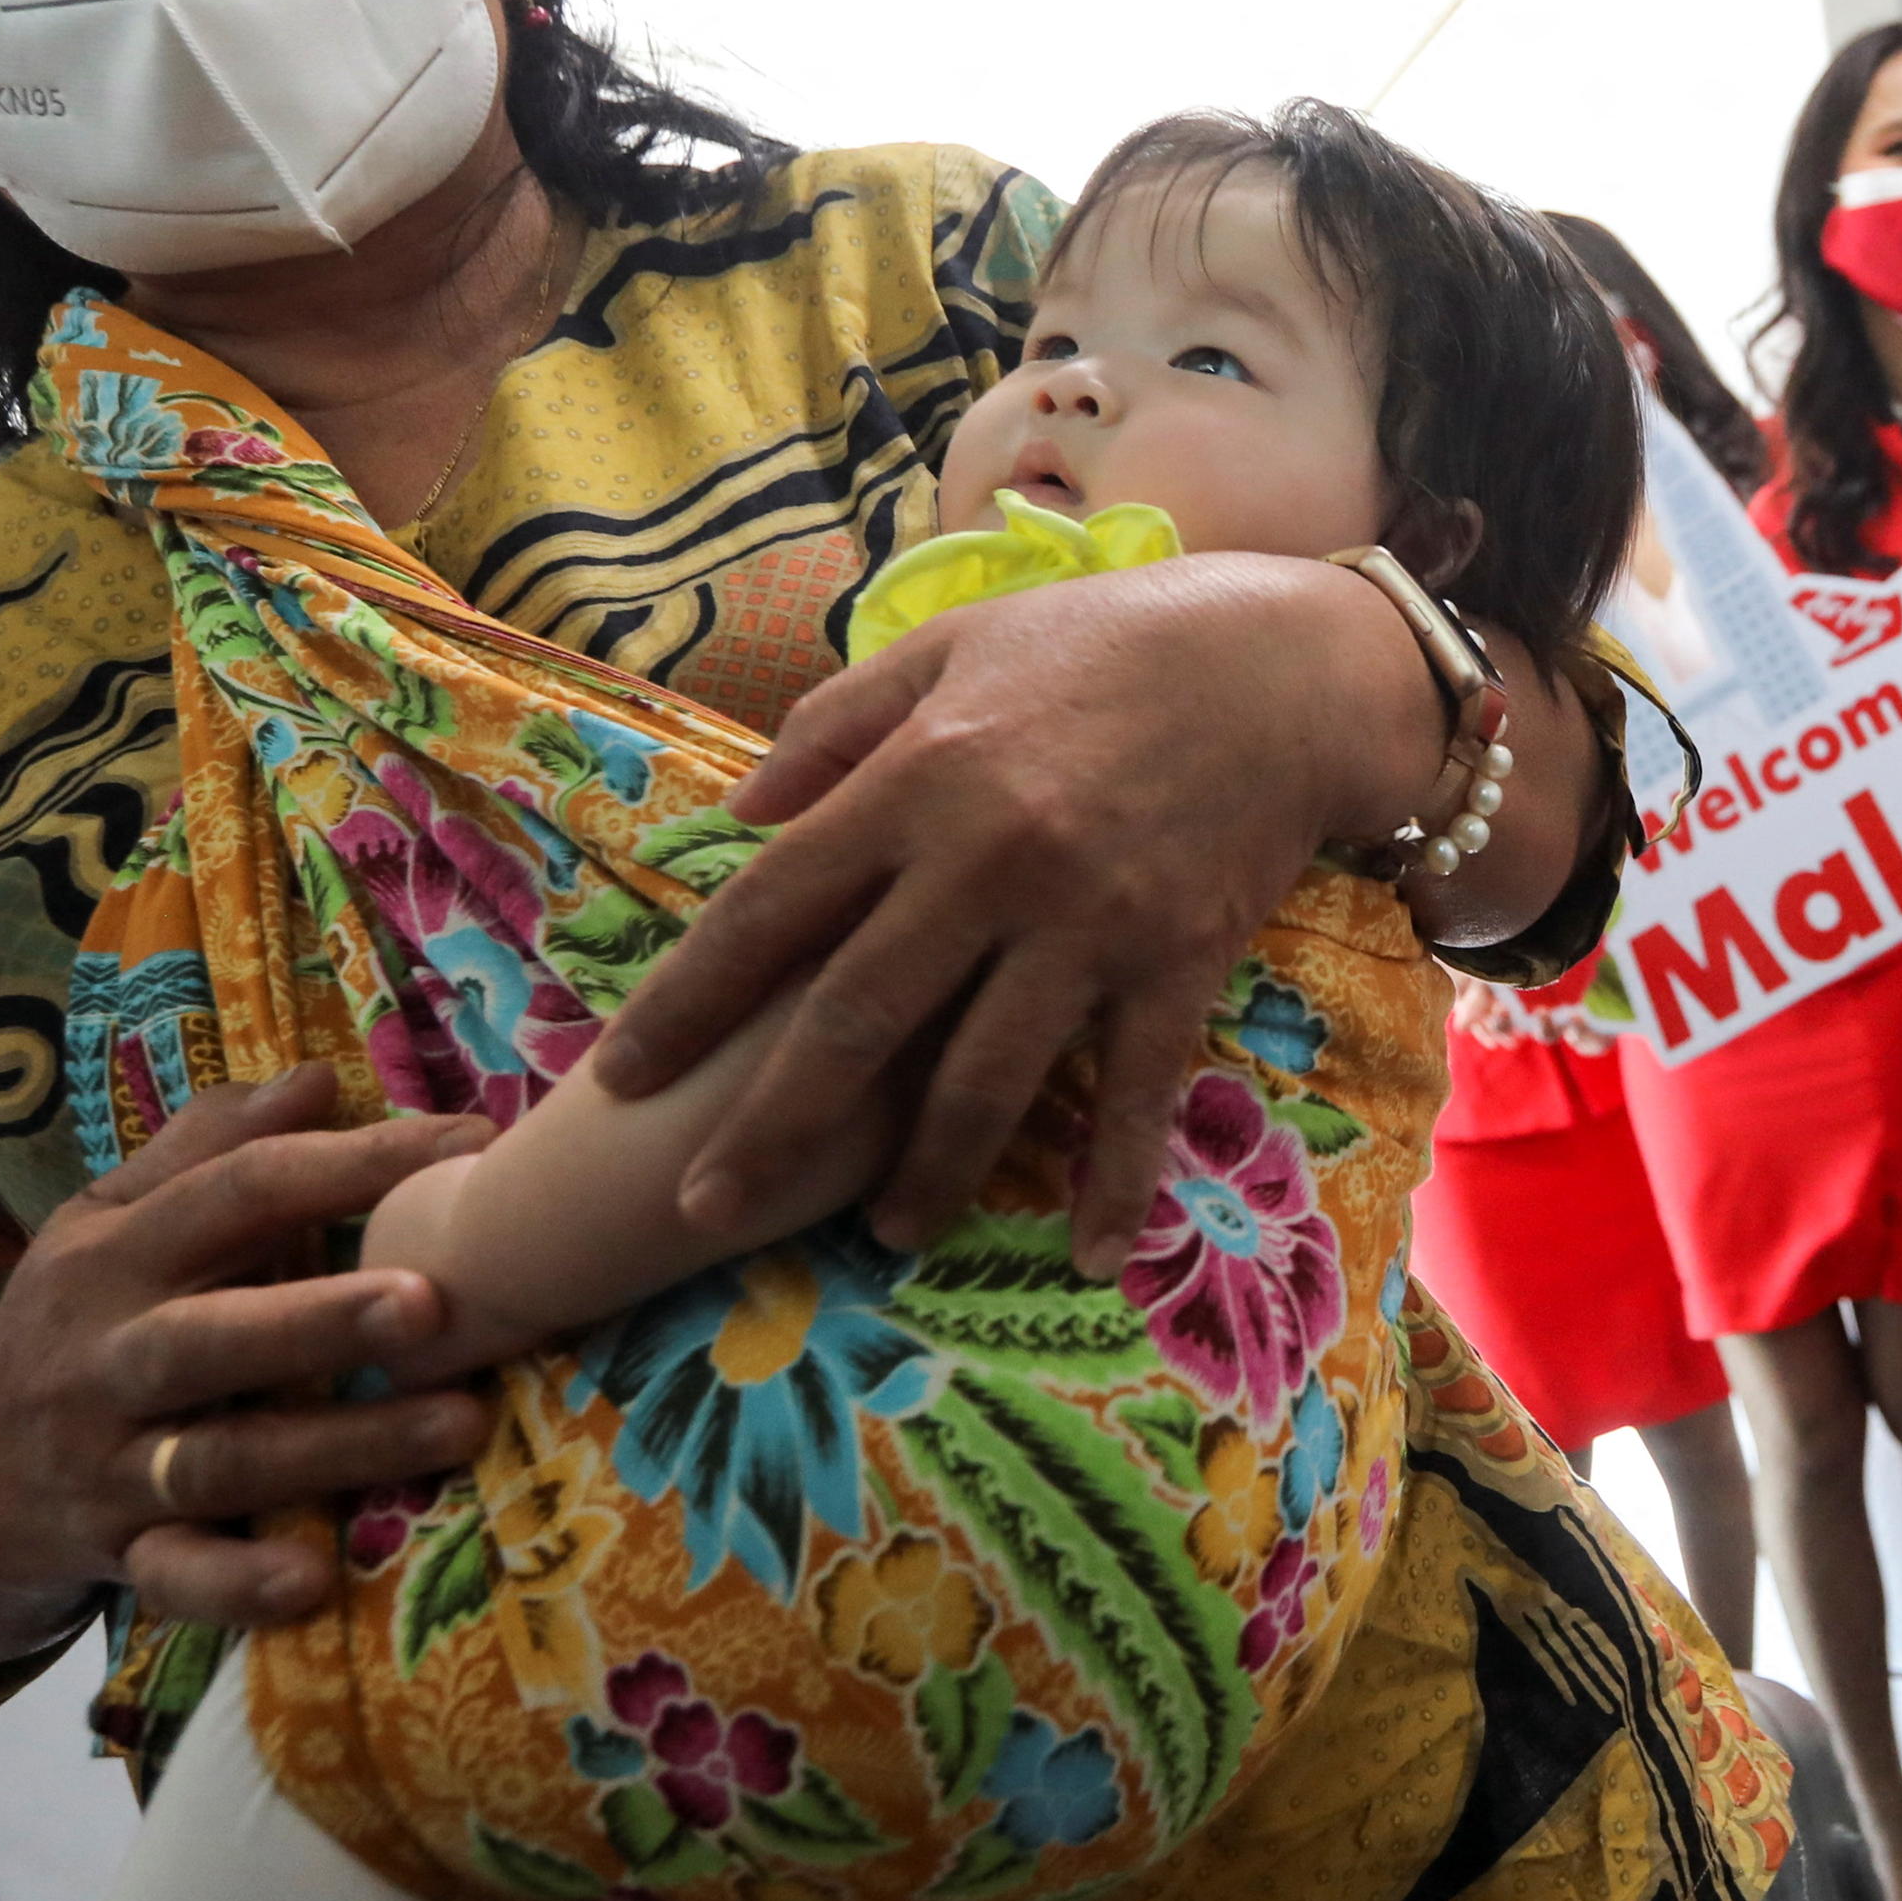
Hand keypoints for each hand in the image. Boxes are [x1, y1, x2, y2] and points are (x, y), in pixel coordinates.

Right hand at [0, 1071, 500, 1658]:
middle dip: (322, 1320)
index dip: (352, 1165)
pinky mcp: (118, 1557)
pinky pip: (177, 1578)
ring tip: (460, 1424)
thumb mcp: (104, 1223)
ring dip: (339, 1447)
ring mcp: (108, 1465)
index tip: (472, 1147)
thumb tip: (318, 1076)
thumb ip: (205, 1149)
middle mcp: (103, 1359)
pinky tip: (317, 1579)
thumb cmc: (73, 1326)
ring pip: (220, 1459)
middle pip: (214, 1335)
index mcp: (110, 1257)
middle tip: (437, 1300)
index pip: (236, 1194)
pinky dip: (239, 1584)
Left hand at [592, 555, 1463, 1267]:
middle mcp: (991, 862)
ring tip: (884, 1236)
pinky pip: (1138, 1092)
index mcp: (919, 779)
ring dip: (927, 1172)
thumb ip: (835, 725)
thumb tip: (740, 815)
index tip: (620, 1074)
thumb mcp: (948, 647)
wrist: (1280, 661)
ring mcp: (1089, 922)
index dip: (687, 999)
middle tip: (702, 1207)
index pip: (771, 907)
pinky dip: (1116, 1181)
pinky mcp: (1179, 961)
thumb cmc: (1100, 644)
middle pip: (855, 1019)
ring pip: (986, 1078)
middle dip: (769, 1127)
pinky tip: (1090, 1257)